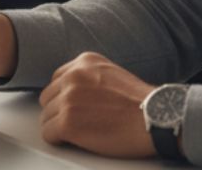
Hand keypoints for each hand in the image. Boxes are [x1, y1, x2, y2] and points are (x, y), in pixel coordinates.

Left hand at [38, 52, 156, 158]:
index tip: (74, 107)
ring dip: (59, 126)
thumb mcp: (111, 74)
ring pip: (46, 117)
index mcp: (84, 62)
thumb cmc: (140, 104)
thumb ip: (88, 76)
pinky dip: (59, 140)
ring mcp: (68, 99)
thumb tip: (70, 91)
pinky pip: (48, 134)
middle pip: (48, 98)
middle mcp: (73, 76)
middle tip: (77, 122)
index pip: (56, 79)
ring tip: (81, 131)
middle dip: (59, 111)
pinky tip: (76, 140)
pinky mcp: (67, 122)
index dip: (64, 97)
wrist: (156, 119)